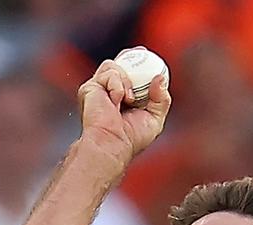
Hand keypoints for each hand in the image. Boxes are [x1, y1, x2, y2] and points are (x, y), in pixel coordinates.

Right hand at [77, 48, 171, 168]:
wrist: (112, 143)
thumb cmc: (131, 138)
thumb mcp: (155, 118)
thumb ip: (162, 99)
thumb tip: (161, 78)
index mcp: (125, 97)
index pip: (132, 73)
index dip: (139, 61)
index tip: (148, 54)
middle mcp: (111, 91)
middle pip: (120, 62)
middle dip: (130, 56)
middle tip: (142, 53)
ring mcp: (99, 88)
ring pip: (114, 65)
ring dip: (127, 80)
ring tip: (129, 99)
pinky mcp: (90, 87)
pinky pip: (110, 73)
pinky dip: (117, 85)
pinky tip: (116, 101)